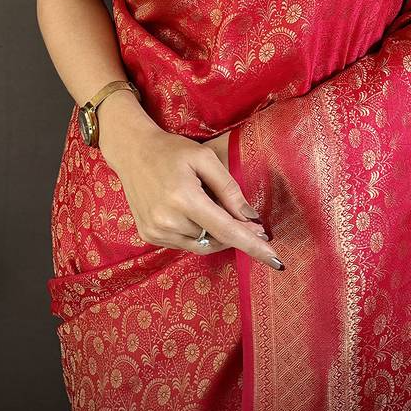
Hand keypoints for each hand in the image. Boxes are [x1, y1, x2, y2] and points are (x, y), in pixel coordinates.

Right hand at [105, 122, 282, 269]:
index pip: (226, 230)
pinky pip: (185, 243)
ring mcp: (156, 232)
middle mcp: (167, 221)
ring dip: (216, 232)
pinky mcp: (150, 236)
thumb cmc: (172, 150)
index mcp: (184, 198)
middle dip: (237, 231)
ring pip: (202, 244)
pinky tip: (195, 213)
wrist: (133, 152)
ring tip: (212, 206)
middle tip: (252, 222)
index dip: (252, 246)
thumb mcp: (205, 159)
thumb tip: (251, 218)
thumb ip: (229, 189)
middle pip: (216, 237)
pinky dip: (198, 233)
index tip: (276, 260)